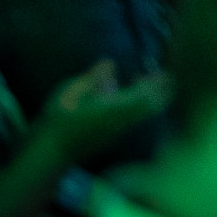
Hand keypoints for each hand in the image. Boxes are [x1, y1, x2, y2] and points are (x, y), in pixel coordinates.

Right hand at [41, 61, 169, 162]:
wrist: (52, 152)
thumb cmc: (59, 119)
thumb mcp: (71, 91)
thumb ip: (94, 78)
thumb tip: (111, 65)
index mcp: (116, 107)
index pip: (146, 93)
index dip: (157, 81)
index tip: (164, 69)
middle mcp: (123, 120)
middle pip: (153, 106)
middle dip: (163, 91)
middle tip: (165, 76)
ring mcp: (120, 130)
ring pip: (146, 114)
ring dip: (153, 99)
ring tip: (147, 83)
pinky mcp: (114, 136)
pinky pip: (137, 119)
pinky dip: (143, 106)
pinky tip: (131, 98)